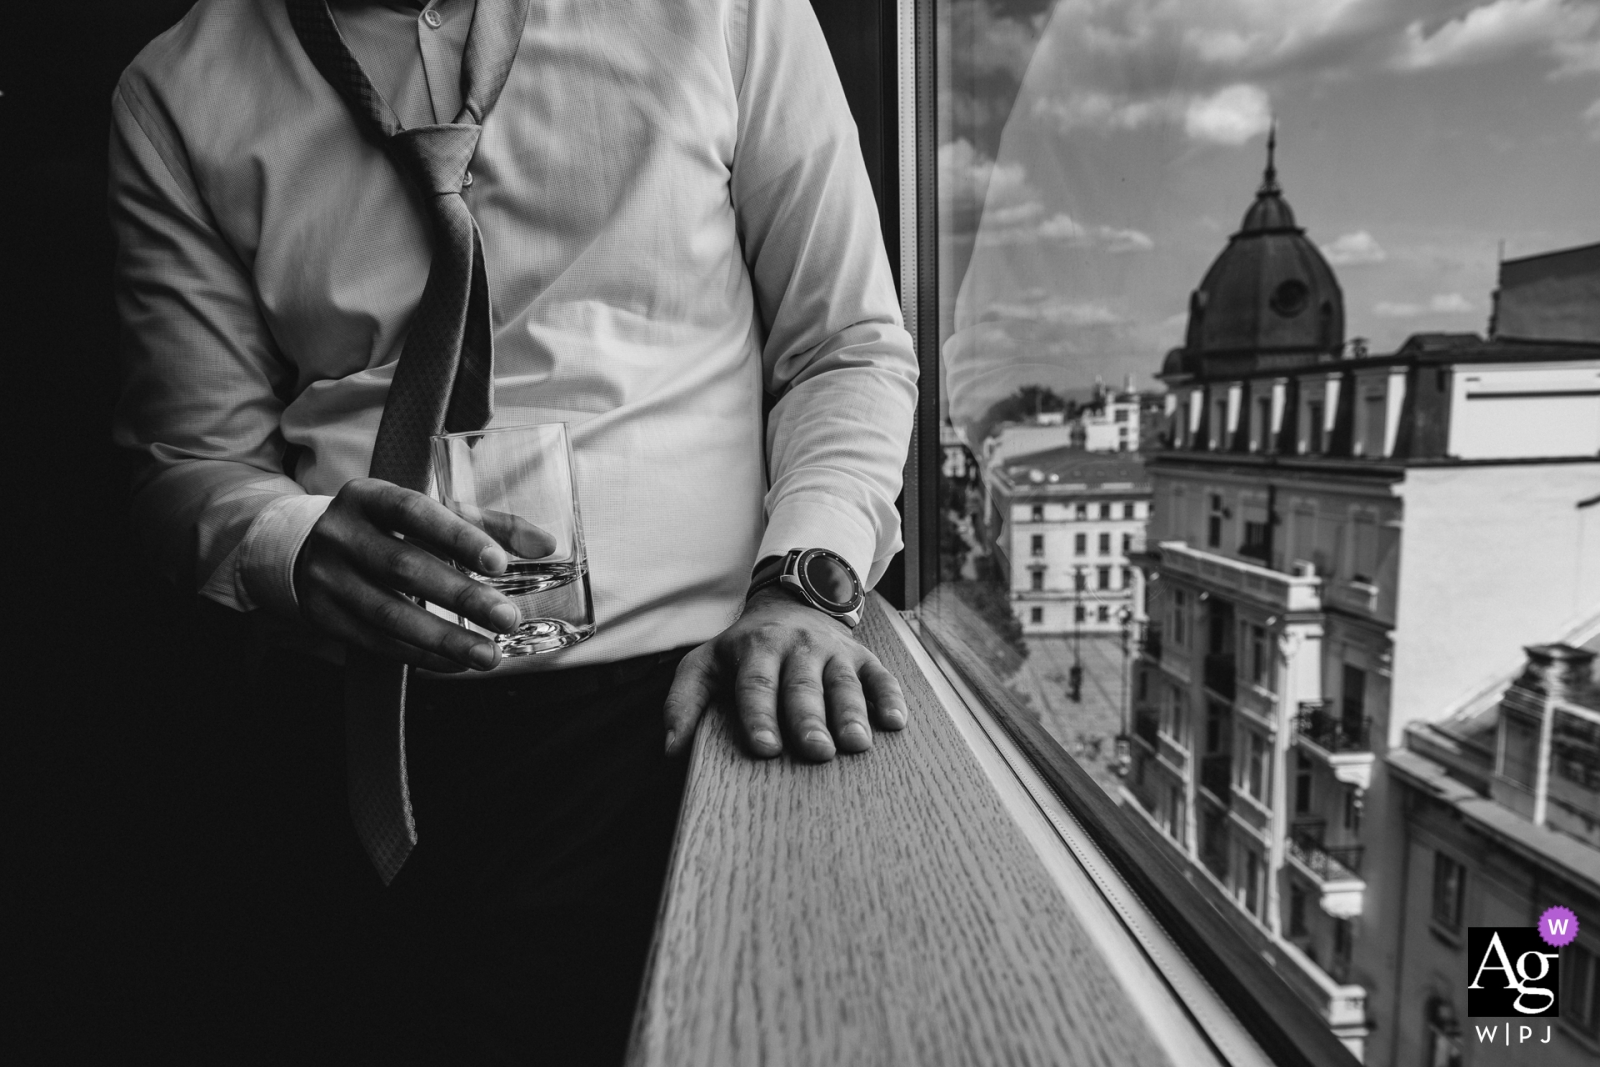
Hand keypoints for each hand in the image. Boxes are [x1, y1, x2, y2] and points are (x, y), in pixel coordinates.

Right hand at [292, 478, 553, 672]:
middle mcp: (339, 533)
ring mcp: (325, 577)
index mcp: (367, 496)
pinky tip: (454, 663)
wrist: (306, 549)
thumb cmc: (388, 528)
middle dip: (460, 596)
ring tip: (488, 654)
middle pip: (403, 568)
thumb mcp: (429, 514)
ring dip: (443, 638)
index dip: (457, 536)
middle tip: (507, 618)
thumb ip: (487, 525)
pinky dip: (419, 655)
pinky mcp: (322, 616)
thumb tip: (546, 544)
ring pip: (388, 613)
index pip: (414, 511)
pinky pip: (375, 642)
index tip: (499, 563)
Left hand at [663, 587, 908, 760]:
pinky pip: (880, 676)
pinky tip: (896, 723)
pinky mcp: (861, 657)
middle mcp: (797, 647)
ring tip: (857, 744)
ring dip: (851, 713)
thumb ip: (684, 702)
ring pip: (844, 683)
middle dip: (809, 719)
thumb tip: (671, 748)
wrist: (791, 604)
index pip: (756, 684)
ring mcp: (833, 651)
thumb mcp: (706, 664)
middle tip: (816, 752)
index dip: (760, 716)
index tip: (764, 748)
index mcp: (756, 650)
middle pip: (802, 687)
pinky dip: (890, 697)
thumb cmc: (743, 650)